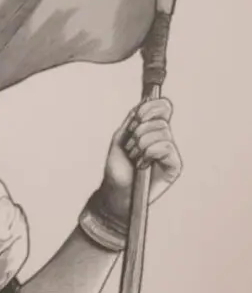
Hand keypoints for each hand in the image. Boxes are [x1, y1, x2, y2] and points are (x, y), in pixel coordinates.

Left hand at [96, 97, 182, 213]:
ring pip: (162, 132)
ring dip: (141, 145)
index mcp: (151, 130)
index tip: (138, 115)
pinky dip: (149, 153)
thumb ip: (132, 120)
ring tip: (134, 158)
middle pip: (160, 120)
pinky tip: (142, 165)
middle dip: (139, 132)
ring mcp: (170, 152)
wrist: (116, 191)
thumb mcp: (120, 139)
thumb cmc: (117, 168)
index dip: (152, 107)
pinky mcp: (175, 165)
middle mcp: (164, 139)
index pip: (163, 108)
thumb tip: (145, 101)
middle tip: (130, 147)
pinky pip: (166, 147)